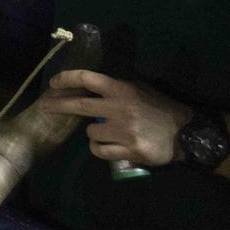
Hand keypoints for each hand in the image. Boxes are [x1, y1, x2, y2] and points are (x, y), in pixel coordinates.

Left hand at [40, 71, 192, 169]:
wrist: (187, 134)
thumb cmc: (160, 109)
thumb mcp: (139, 90)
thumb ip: (115, 89)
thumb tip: (87, 89)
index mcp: (122, 89)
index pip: (87, 79)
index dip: (67, 79)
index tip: (53, 83)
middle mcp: (119, 108)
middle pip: (78, 105)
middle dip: (57, 105)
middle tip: (43, 107)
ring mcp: (123, 131)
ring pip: (89, 132)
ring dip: (94, 133)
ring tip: (109, 133)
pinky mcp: (129, 151)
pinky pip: (99, 150)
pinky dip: (100, 149)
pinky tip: (109, 146)